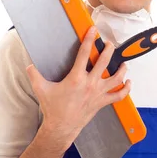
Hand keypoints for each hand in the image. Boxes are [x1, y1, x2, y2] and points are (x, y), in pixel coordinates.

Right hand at [25, 26, 131, 146]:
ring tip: (123, 62)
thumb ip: (34, 75)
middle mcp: (90, 84)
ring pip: (116, 78)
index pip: (84, 53)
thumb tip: (28, 66)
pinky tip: (128, 82)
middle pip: (104, 62)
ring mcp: (98, 93)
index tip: (93, 30)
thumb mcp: (41, 89)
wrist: (61, 127)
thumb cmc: (52, 108)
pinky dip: (126, 89)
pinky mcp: (102, 102)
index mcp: (76, 78)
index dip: (89, 39)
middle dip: (108, 49)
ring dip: (122, 69)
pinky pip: (118, 96)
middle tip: (109, 44)